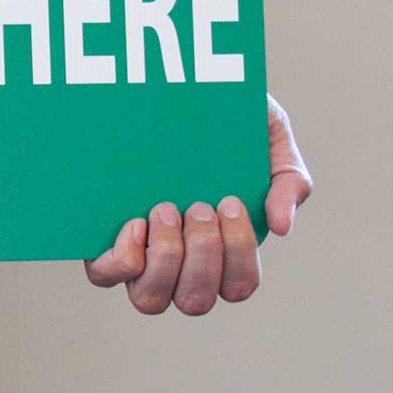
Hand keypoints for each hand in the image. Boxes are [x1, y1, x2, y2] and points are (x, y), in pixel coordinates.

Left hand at [84, 94, 312, 314]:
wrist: (177, 92)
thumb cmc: (229, 122)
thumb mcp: (271, 140)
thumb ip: (289, 181)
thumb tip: (282, 227)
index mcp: (223, 251)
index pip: (238, 286)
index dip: (237, 255)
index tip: (230, 203)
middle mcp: (181, 266)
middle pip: (195, 301)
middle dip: (203, 254)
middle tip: (200, 206)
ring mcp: (140, 258)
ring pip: (151, 300)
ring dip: (165, 259)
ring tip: (166, 209)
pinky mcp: (102, 242)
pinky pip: (106, 275)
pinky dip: (124, 258)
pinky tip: (135, 222)